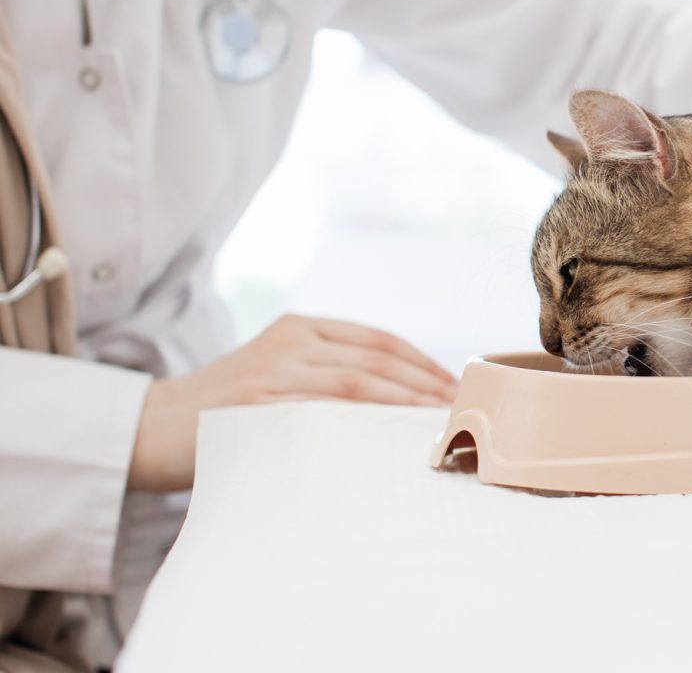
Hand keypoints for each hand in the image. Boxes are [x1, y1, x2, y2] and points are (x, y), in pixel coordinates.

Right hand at [128, 315, 456, 492]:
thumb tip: (405, 398)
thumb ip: (330, 373)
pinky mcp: (256, 404)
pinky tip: (386, 441)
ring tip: (435, 427)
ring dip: (402, 407)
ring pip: (356, 385)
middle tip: (460, 413)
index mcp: (302, 327)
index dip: (424, 364)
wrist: (154, 426)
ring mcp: (272, 371)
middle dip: (424, 388)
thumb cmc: (230, 407)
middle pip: (377, 362)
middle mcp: (291, 341)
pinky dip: (360, 426)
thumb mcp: (280, 372)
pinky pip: (321, 414)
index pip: (380, 340)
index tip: (455, 389)